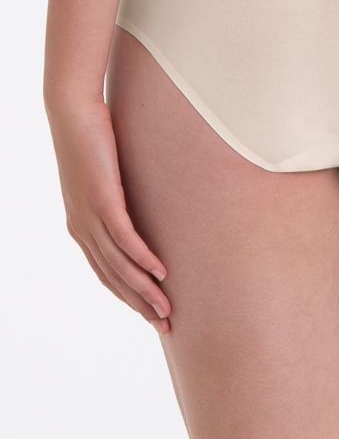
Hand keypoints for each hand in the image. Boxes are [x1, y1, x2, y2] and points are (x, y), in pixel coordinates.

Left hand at [46, 97, 170, 332]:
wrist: (73, 113)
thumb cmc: (93, 143)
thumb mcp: (108, 180)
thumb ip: (120, 201)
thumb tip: (143, 211)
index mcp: (82, 228)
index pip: (107, 273)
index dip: (130, 297)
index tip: (152, 314)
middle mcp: (82, 229)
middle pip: (114, 277)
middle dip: (140, 305)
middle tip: (165, 325)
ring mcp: (90, 216)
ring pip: (119, 264)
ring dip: (144, 290)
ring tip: (166, 309)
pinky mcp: (101, 200)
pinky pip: (124, 238)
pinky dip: (142, 258)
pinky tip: (160, 272)